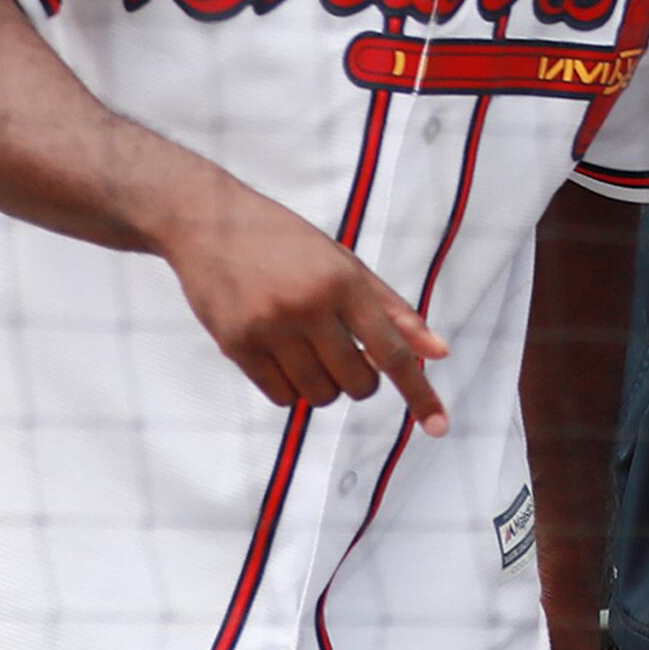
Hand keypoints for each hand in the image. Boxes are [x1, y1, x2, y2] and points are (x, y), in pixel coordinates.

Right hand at [149, 171, 449, 432]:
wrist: (209, 223)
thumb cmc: (288, 243)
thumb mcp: (347, 265)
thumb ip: (394, 311)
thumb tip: (439, 352)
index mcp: (343, 283)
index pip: (392, 351)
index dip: (419, 392)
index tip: (439, 426)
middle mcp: (308, 307)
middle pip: (357, 382)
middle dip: (361, 380)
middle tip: (348, 355)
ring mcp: (268, 328)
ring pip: (319, 395)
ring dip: (326, 386)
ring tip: (311, 351)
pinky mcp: (235, 344)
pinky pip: (281, 397)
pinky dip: (291, 388)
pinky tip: (283, 356)